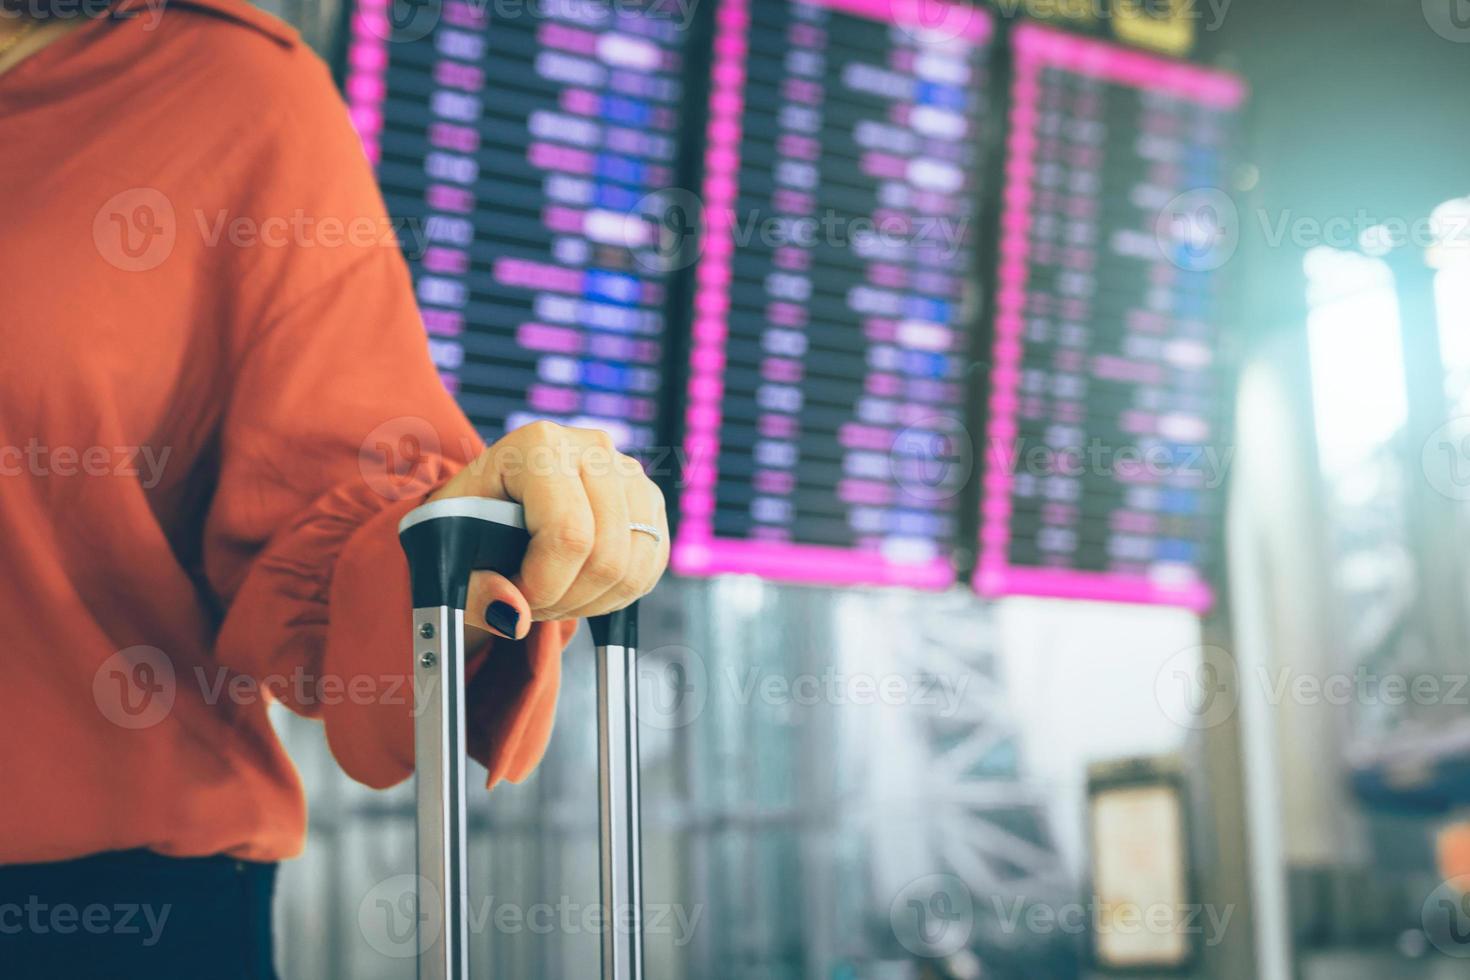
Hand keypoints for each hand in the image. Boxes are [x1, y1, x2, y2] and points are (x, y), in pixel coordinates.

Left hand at [428, 421, 668, 638]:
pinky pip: (648, 569)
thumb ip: (473, 592)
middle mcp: (593, 448)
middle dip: (565, 599)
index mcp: (539, 445)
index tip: (514, 598)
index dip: (543, 585)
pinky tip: (579, 587)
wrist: (490, 507)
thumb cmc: (467, 526)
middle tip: (529, 603)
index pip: (568, 533)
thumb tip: (515, 616)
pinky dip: (615, 595)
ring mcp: (629, 473)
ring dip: (589, 602)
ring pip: (632, 568)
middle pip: (605, 556)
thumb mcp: (448, 555)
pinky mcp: (649, 501)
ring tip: (551, 594)